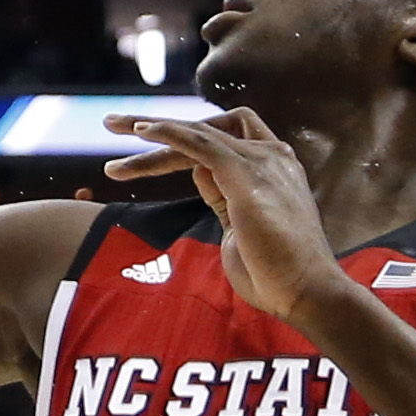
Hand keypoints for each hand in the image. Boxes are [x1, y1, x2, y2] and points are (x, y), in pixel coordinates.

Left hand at [101, 105, 343, 321]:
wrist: (305, 293)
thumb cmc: (274, 271)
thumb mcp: (239, 224)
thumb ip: (221, 195)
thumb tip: (198, 171)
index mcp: (272, 167)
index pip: (223, 135)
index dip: (183, 136)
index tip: (143, 147)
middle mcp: (272, 157)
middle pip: (208, 126)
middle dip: (158, 123)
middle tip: (111, 122)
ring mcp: (263, 164)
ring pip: (199, 133)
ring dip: (151, 129)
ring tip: (110, 126)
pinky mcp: (248, 177)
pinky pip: (203, 143)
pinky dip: (171, 133)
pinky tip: (142, 132)